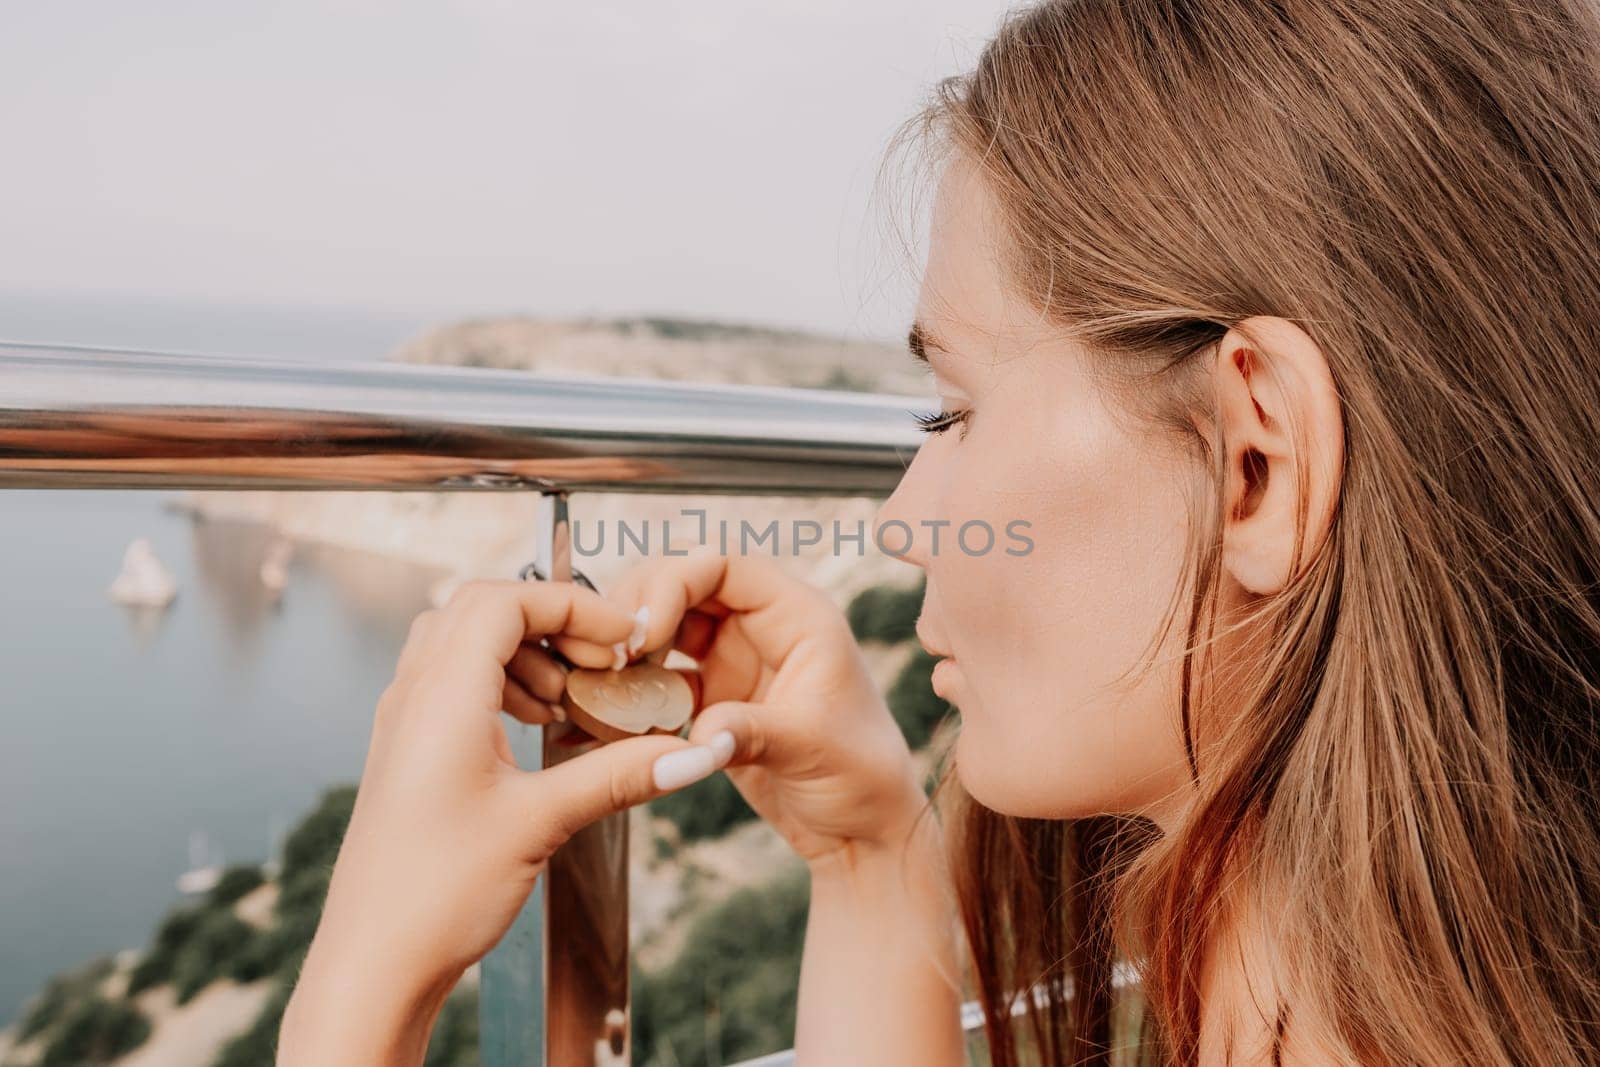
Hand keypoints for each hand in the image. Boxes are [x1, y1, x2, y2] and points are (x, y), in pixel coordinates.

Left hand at [279, 578, 731, 1064]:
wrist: (373, 962)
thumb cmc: (436, 894)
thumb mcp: (541, 824)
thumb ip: (618, 776)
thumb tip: (692, 753)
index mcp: (441, 696)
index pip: (505, 600)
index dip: (572, 603)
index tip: (623, 637)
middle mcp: (414, 696)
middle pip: (482, 609)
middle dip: (552, 620)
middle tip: (603, 659)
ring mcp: (405, 722)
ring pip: (464, 642)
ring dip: (526, 652)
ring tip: (571, 698)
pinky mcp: (408, 752)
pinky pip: (453, 682)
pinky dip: (502, 682)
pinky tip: (536, 727)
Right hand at [596, 547, 930, 868]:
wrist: (861, 834)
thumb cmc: (863, 778)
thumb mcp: (813, 747)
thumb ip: (752, 732)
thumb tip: (698, 734)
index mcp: (798, 616)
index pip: (724, 565)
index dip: (675, 582)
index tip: (642, 631)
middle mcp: (761, 628)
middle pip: (683, 584)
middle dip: (639, 610)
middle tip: (609, 655)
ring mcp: (733, 662)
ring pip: (664, 630)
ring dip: (628, 650)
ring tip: (597, 682)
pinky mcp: (711, 701)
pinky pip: (659, 682)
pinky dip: (630, 694)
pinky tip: (602, 717)